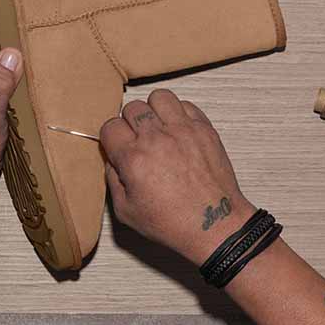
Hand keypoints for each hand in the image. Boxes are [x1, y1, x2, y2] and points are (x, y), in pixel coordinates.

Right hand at [100, 90, 255, 265]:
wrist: (215, 225)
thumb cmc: (174, 223)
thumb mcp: (127, 212)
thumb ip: (112, 180)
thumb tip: (113, 158)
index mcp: (134, 159)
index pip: (110, 126)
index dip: (112, 137)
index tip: (118, 146)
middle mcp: (157, 139)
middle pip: (132, 108)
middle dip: (131, 123)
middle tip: (139, 140)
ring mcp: (183, 130)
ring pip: (159, 98)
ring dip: (155, 111)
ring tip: (159, 128)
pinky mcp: (204, 129)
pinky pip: (185, 105)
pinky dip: (179, 114)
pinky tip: (178, 132)